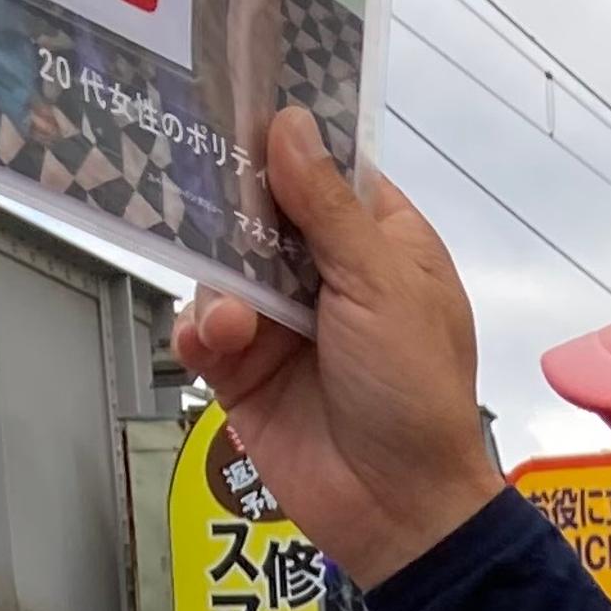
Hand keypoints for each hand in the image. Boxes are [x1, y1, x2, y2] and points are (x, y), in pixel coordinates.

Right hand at [171, 108, 504, 586]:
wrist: (399, 507)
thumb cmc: (416, 395)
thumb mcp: (383, 287)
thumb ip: (328, 209)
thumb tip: (290, 126)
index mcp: (382, 245)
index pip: (324, 171)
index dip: (284, 141)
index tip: (233, 102)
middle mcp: (329, 275)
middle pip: (257, 210)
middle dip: (227, 206)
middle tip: (194, 187)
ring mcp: (283, 321)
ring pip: (218, 267)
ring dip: (220, 287)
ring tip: (239, 323)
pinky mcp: (244, 368)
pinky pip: (201, 328)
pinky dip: (201, 332)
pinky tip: (216, 344)